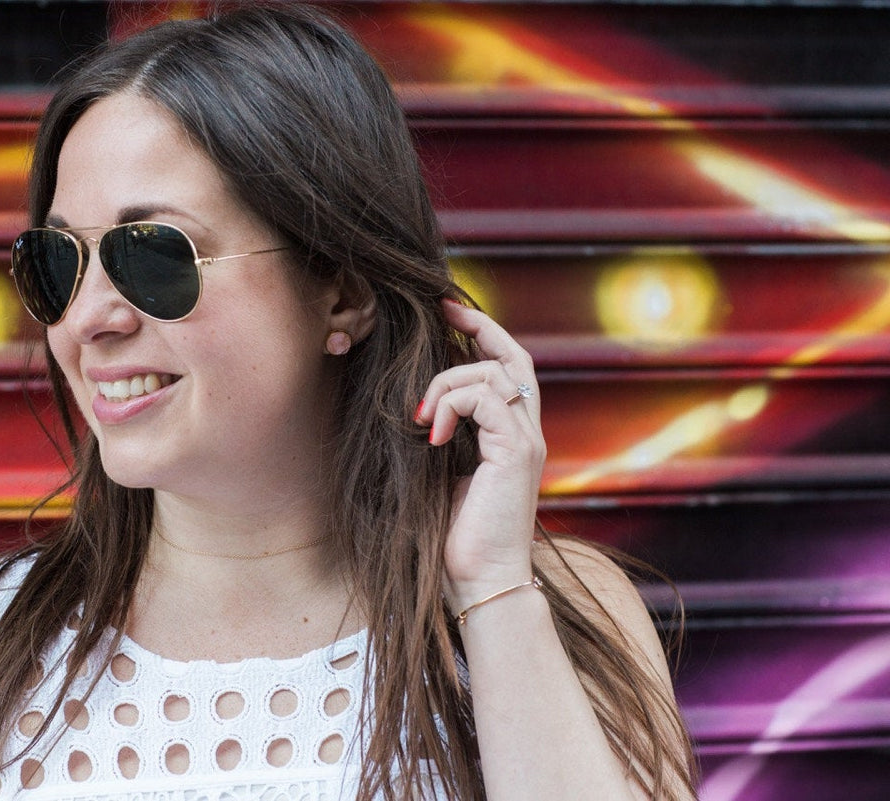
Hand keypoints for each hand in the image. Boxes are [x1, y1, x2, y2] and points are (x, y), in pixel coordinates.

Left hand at [414, 300, 546, 612]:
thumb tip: (414, 412)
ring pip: (494, 373)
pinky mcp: (516, 453)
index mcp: (510, 437)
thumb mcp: (442, 476)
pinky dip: (453, 406)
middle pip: (515, 358)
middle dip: (479, 327)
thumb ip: (442, 440)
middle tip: (443, 310)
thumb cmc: (455, 539)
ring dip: (447, 383)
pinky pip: (486, 399)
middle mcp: (526, 433)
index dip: (481, 337)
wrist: (479, 583)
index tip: (447, 315)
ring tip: (423, 420)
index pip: (506, 371)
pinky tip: (433, 436)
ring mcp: (525, 442)